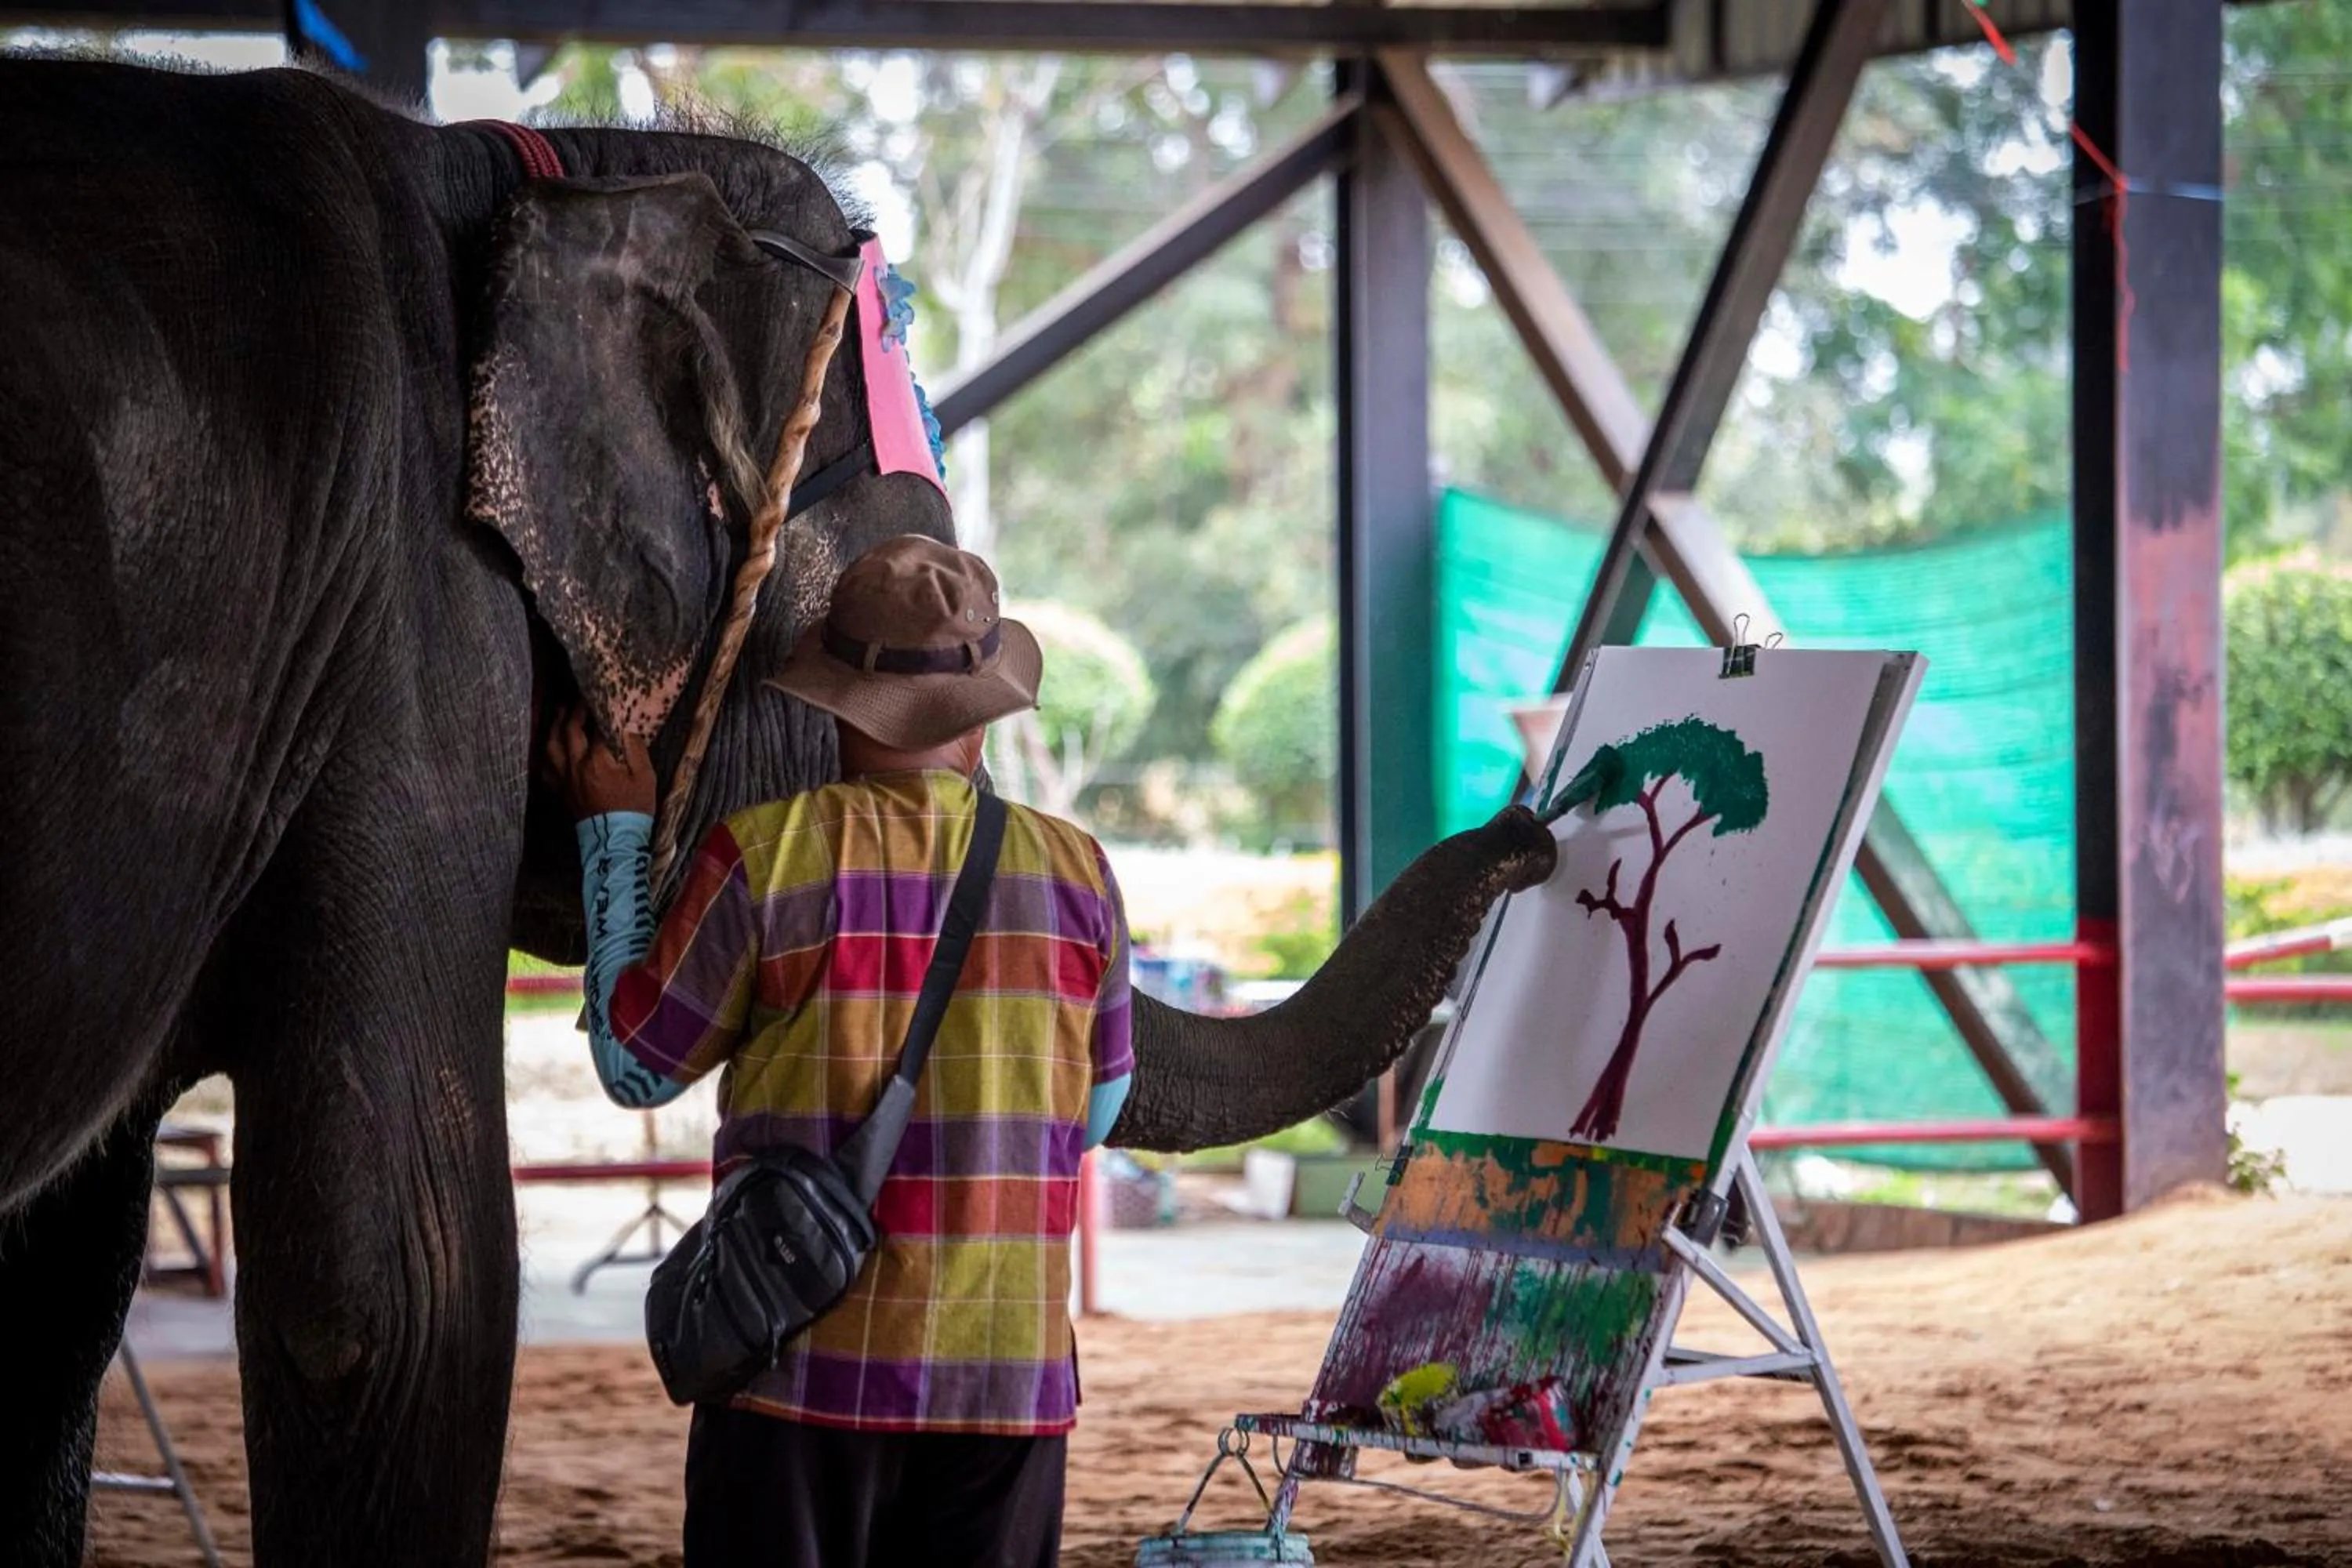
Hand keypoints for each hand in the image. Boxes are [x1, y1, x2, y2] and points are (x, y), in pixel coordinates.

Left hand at [543, 705, 656, 819]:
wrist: (615, 839)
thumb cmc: (634, 808)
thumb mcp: (645, 778)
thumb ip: (636, 750)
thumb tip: (629, 728)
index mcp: (597, 761)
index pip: (596, 728)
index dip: (598, 712)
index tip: (600, 701)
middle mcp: (576, 766)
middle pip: (569, 731)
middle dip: (572, 712)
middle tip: (576, 701)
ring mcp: (565, 779)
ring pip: (551, 747)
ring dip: (554, 729)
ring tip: (558, 717)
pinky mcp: (560, 791)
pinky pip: (546, 770)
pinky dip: (546, 757)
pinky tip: (549, 750)